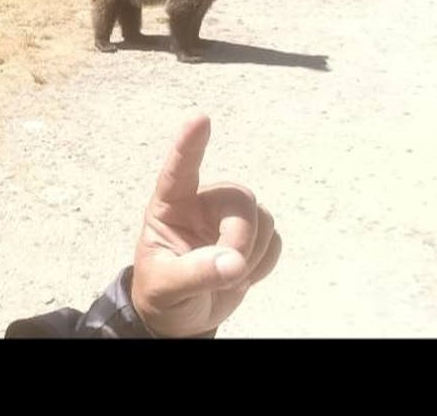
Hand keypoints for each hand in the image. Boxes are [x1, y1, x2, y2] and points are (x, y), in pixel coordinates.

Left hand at [131, 115, 281, 336]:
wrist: (180, 318)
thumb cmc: (161, 295)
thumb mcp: (166, 287)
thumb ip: (196, 274)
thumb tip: (235, 264)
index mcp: (169, 207)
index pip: (179, 170)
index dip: (189, 145)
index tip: (199, 118)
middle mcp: (201, 205)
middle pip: (239, 198)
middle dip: (242, 236)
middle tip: (232, 272)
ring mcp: (228, 220)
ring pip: (263, 217)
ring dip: (253, 253)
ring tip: (228, 278)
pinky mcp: (251, 237)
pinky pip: (275, 239)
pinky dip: (265, 262)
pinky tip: (241, 276)